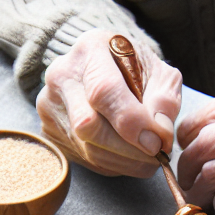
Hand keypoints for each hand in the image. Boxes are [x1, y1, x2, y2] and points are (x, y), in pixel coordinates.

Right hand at [36, 28, 181, 176]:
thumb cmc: (134, 71)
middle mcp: (62, 76)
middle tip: (156, 155)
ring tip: (147, 158)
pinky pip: (83, 159)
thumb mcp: (159, 73)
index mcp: (90, 50)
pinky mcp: (49, 132)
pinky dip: (111, 164)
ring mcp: (50, 106)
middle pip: (89, 125)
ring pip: (87, 149)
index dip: (132, 123)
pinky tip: (126, 155)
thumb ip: (165, 100)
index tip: (156, 143)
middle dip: (128, 149)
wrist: (101, 72)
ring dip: (124, 161)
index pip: (103, 91)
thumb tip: (159, 134)